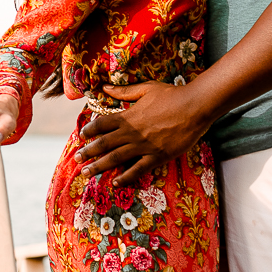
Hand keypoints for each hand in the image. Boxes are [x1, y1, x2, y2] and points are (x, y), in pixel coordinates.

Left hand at [75, 81, 211, 185]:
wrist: (195, 107)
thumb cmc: (171, 95)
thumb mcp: (146, 89)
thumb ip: (124, 92)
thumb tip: (104, 88)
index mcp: (127, 116)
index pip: (101, 124)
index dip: (89, 130)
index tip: (81, 136)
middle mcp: (132, 133)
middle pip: (104, 144)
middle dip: (88, 152)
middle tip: (76, 159)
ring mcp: (144, 146)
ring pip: (116, 158)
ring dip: (100, 166)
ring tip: (86, 173)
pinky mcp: (158, 156)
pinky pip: (139, 169)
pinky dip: (126, 177)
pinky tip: (116, 182)